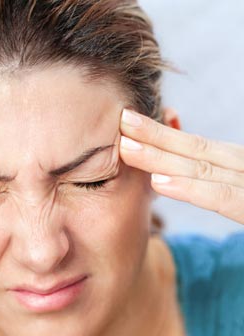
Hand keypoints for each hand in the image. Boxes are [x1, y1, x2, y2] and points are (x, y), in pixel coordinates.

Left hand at [119, 109, 243, 224]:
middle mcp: (242, 168)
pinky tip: (158, 182)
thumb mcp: (238, 190)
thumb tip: (164, 174)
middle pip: (194, 150)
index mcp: (237, 165)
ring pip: (200, 169)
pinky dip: (189, 188)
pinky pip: (221, 196)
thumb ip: (213, 181)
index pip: (195, 146)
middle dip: (154, 137)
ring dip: (161, 158)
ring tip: (127, 148)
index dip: (160, 135)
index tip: (127, 121)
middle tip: (121, 121)